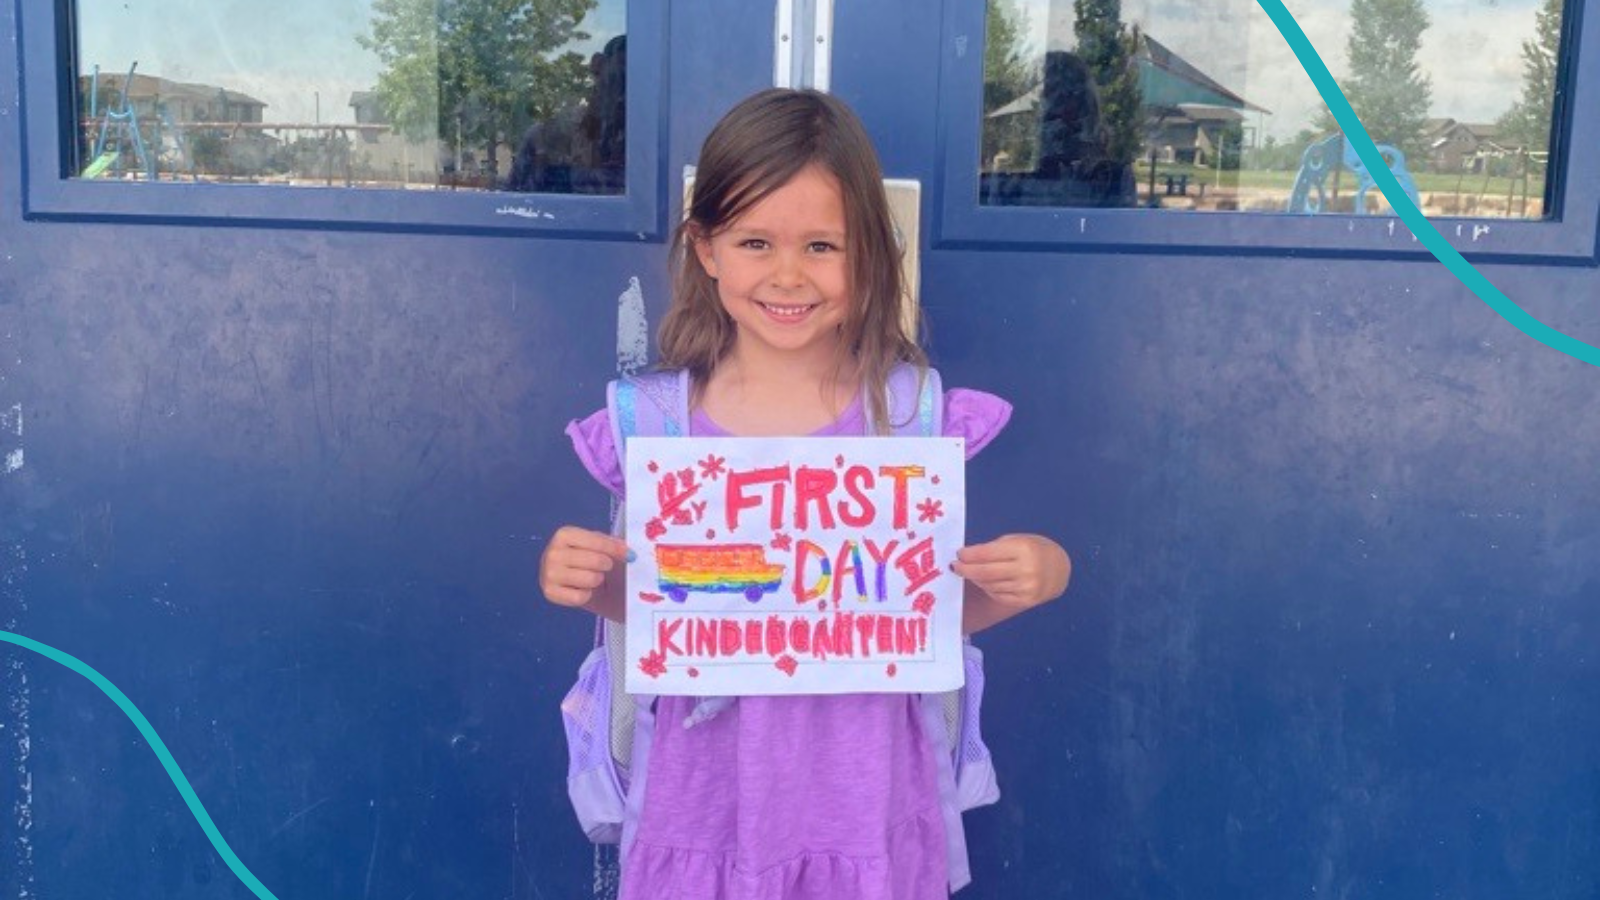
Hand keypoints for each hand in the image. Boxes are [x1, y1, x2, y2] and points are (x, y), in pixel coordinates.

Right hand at [539, 525, 628, 609]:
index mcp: (564, 534)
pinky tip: (581, 589)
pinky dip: (586, 595)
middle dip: (606, 566)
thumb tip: (628, 553)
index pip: (598, 542)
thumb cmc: (586, 556)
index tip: (629, 555)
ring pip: (590, 579)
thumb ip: (612, 544)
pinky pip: (580, 597)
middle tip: (605, 567)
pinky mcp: (549, 593)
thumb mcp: (597, 544)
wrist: (569, 578)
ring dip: (597, 580)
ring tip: (591, 577)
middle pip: (596, 561)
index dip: (616, 549)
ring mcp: (548, 573)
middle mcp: (552, 552)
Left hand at [954, 533, 1071, 613]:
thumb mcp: (1018, 540)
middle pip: (985, 572)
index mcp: (1023, 549)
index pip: (987, 553)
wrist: (1060, 569)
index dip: (969, 555)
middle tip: (955, 566)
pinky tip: (985, 581)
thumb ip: (995, 548)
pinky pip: (997, 594)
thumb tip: (967, 557)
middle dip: (966, 569)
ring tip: (970, 571)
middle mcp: (1026, 570)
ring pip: (989, 585)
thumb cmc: (1034, 549)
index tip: (958, 554)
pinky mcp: (1024, 601)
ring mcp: (1026, 588)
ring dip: (975, 578)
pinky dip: (987, 587)